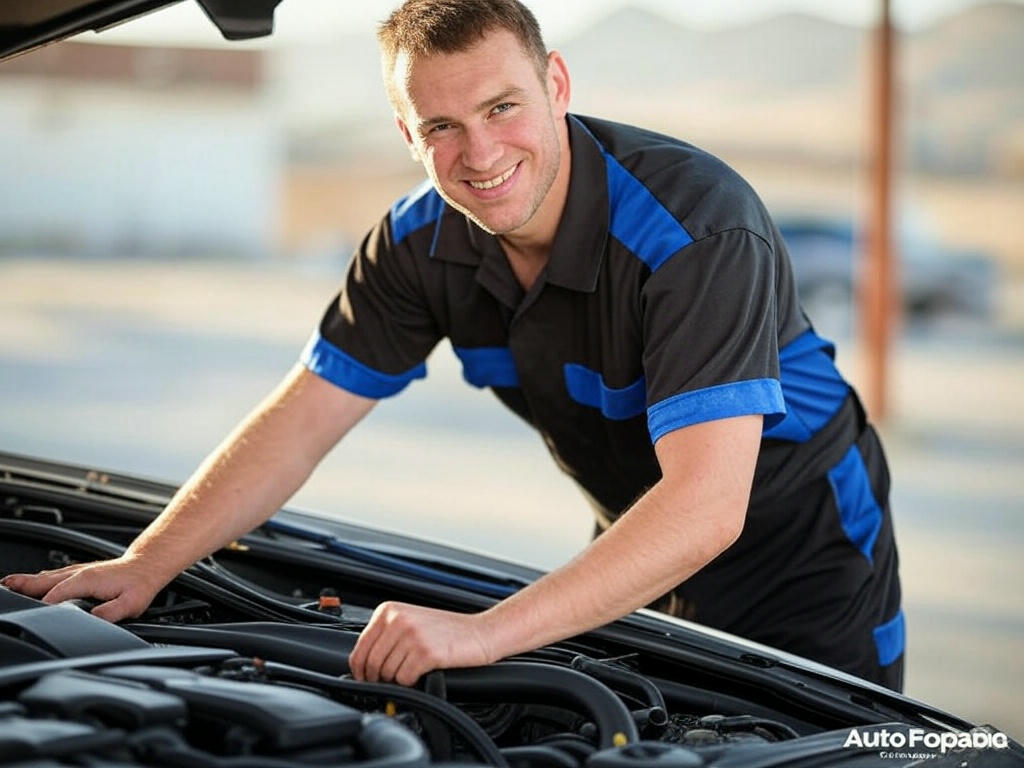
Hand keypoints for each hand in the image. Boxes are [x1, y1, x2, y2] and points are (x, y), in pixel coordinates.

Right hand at [0, 556, 164, 621]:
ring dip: (25, 583)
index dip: (39, 607)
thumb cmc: (140, 583)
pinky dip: (36, 580)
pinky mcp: (79, 572)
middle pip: (42, 582)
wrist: (148, 564)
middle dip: (22, 588)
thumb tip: (93, 620)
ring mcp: (76, 571)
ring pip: (44, 577)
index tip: (25, 618)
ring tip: (6, 586)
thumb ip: (111, 612)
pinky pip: (52, 576)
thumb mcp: (131, 603)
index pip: (54, 596)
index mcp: (85, 580)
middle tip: (2, 591)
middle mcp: (77, 573)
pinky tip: (28, 583)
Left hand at [348, 601, 493, 685]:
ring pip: (386, 673)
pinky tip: (422, 672)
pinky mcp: (426, 652)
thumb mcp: (410, 622)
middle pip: (371, 664)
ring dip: (397, 679)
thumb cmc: (448, 630)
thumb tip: (363, 663)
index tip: (366, 678)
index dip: (360, 669)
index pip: (360, 648)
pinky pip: (404, 679)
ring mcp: (412, 635)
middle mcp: (398, 620)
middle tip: (391, 680)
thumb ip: (385, 636)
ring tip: (412, 670)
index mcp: (389, 610)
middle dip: (378, 678)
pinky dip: (411, 681)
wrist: (481, 632)